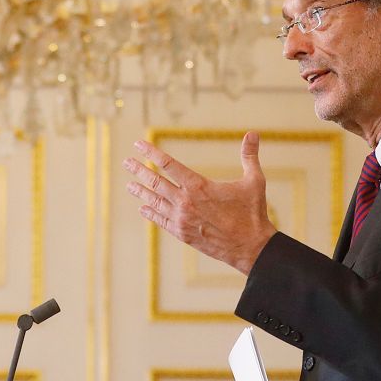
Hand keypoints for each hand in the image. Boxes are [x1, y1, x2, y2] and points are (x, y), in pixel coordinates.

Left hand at [124, 132, 277, 275]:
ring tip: (129, 185)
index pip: (168, 164)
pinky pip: (161, 221)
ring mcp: (181, 219)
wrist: (250, 247)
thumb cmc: (252, 213)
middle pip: (155, 182)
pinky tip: (143, 208)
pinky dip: (151, 213)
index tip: (139, 145)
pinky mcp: (182, 234)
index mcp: (199, 186)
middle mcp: (185, 202)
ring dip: (141, 192)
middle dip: (139, 170)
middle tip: (126, 162)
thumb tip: (253, 133)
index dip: (151, 153)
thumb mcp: (254, 180)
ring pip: (155, 202)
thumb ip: (249, 156)